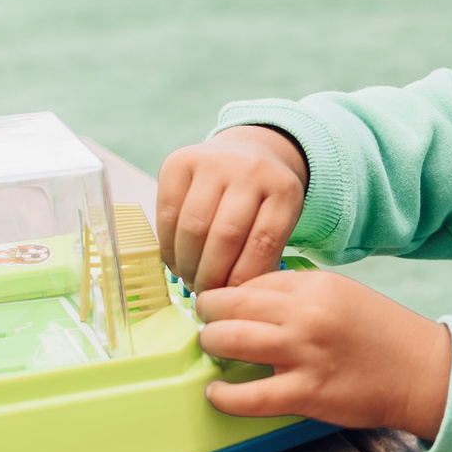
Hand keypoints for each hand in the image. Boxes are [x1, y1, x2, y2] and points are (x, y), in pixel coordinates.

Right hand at [157, 126, 308, 291]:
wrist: (247, 152)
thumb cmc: (262, 200)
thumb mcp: (279, 221)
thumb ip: (264, 255)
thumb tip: (235, 299)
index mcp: (284, 190)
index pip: (263, 243)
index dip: (243, 279)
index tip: (231, 299)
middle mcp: (250, 170)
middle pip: (226, 236)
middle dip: (211, 276)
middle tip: (206, 296)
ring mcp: (214, 162)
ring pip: (193, 227)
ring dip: (188, 265)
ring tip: (191, 281)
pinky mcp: (180, 162)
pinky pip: (168, 213)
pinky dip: (169, 246)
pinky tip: (177, 262)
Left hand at [195, 271, 451, 440]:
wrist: (422, 372)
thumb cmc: (380, 333)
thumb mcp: (341, 293)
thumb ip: (296, 291)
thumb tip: (246, 298)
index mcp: (315, 285)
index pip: (249, 280)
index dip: (226, 292)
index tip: (217, 303)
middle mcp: (306, 314)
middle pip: (229, 305)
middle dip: (208, 315)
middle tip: (206, 324)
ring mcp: (304, 354)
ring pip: (230, 341)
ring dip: (211, 345)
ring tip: (212, 351)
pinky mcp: (307, 393)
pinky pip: (248, 396)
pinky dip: (223, 395)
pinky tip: (216, 392)